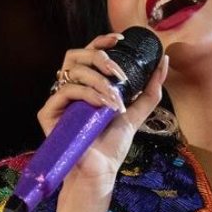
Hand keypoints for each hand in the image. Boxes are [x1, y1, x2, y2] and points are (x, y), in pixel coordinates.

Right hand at [37, 32, 170, 184]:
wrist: (100, 170)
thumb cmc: (112, 145)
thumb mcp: (135, 113)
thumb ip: (149, 89)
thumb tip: (164, 62)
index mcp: (87, 85)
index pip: (89, 54)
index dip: (102, 41)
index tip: (121, 40)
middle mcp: (70, 88)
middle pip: (75, 55)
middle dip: (100, 58)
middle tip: (118, 73)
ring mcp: (58, 100)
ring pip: (72, 71)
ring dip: (99, 81)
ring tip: (114, 101)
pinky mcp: (47, 113)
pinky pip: (65, 91)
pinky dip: (87, 94)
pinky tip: (101, 106)